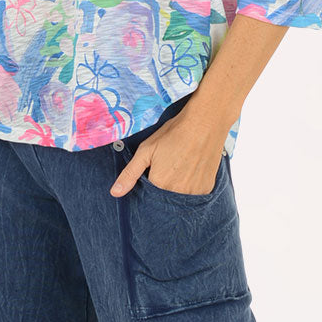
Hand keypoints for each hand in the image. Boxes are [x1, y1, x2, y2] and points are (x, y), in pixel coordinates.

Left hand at [109, 110, 225, 197]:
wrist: (205, 124)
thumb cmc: (173, 134)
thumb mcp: (146, 150)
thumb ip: (130, 174)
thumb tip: (115, 193)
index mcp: (159, 184)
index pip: (148, 195)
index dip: (149, 182)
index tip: (155, 169)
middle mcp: (177, 193)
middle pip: (164, 197)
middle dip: (163, 186)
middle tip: (169, 165)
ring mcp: (194, 192)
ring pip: (179, 197)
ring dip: (177, 188)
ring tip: (180, 166)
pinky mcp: (206, 189)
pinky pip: (194, 195)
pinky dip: (191, 186)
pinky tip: (191, 169)